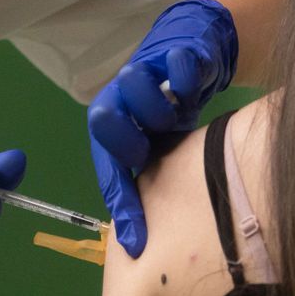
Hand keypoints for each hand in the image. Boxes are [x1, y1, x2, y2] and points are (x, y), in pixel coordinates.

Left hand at [87, 0, 237, 257]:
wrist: (192, 54)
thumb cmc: (169, 114)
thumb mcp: (159, 149)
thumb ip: (152, 181)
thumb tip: (148, 241)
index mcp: (112, 130)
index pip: (109, 170)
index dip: (122, 204)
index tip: (136, 241)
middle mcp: (119, 100)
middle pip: (101, 120)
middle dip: (127, 139)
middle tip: (150, 148)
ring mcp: (143, 73)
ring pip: (135, 86)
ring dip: (159, 107)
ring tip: (178, 114)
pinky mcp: (174, 53)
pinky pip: (177, 65)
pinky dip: (186, 78)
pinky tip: (193, 86)